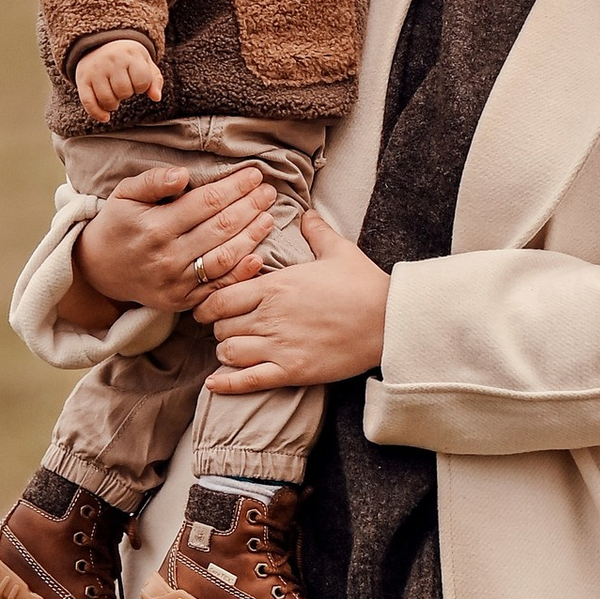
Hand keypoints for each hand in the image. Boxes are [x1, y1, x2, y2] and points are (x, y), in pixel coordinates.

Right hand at [61, 161, 275, 333]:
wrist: (99, 270)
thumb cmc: (117, 225)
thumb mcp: (124, 195)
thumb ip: (153, 181)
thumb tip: (183, 174)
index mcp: (155, 226)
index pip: (206, 202)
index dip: (235, 187)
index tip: (255, 175)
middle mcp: (168, 256)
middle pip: (221, 228)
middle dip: (250, 207)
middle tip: (269, 192)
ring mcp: (176, 282)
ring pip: (225, 258)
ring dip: (252, 237)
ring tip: (268, 217)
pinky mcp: (182, 300)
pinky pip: (218, 287)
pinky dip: (241, 273)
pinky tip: (258, 256)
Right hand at [73, 36, 163, 120]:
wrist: (101, 44)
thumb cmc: (128, 58)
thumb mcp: (145, 63)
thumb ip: (155, 80)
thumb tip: (156, 97)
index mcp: (130, 54)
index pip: (141, 81)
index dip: (142, 87)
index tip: (137, 82)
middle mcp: (111, 60)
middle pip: (124, 92)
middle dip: (127, 94)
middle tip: (124, 87)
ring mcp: (95, 70)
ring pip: (107, 99)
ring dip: (114, 105)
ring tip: (115, 97)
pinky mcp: (82, 79)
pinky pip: (88, 102)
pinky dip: (97, 114)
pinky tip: (105, 117)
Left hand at [203, 211, 391, 391]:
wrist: (389, 320)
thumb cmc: (364, 284)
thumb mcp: (338, 250)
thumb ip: (316, 231)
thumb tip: (306, 214)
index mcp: (274, 286)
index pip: (219, 297)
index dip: (210, 305)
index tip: (211, 309)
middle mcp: (270, 316)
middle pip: (220, 327)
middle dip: (219, 329)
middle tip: (227, 329)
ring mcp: (279, 345)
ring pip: (228, 352)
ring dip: (226, 352)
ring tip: (234, 350)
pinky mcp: (292, 370)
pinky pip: (247, 380)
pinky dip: (226, 384)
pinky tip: (214, 384)